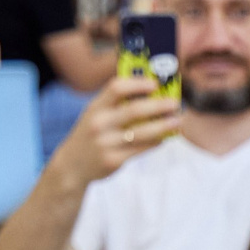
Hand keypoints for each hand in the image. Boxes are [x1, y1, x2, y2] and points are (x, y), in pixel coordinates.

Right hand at [48, 74, 181, 190]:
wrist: (72, 165)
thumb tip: (150, 91)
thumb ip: (115, 103)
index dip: (138, 84)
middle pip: (134, 110)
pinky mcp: (113, 160)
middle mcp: (99, 124)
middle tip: (175, 103)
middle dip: (158, 106)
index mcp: (96, 107)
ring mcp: (106, 143)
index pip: (116, 88)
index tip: (155, 84)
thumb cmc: (91, 134)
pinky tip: (164, 138)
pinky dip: (155, 142)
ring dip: (163, 126)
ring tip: (177, 121)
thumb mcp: (95, 114)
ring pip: (141, 133)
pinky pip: (141, 149)